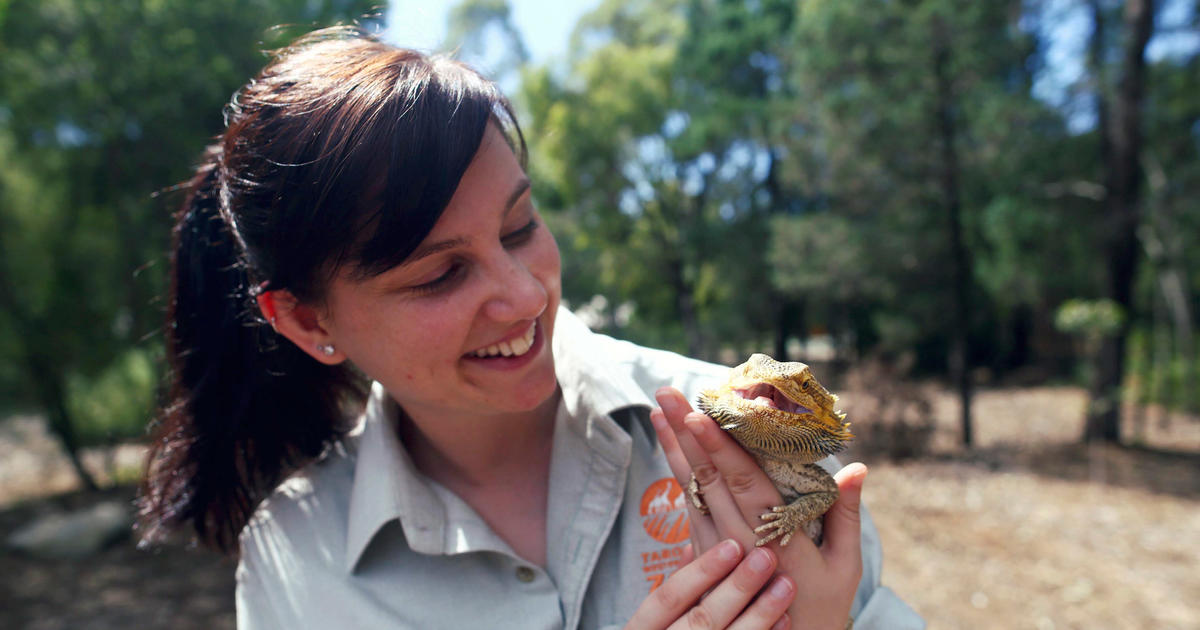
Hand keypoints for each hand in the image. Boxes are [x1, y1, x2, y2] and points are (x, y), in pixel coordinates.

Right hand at [625, 538, 794, 629]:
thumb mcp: (652, 621)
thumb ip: (671, 591)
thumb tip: (691, 547)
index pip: (668, 597)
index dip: (701, 571)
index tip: (732, 545)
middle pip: (702, 618)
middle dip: (737, 586)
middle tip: (766, 557)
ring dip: (761, 612)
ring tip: (786, 584)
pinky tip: (785, 618)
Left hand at [651, 387, 864, 629]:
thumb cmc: (821, 609)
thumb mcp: (844, 566)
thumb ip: (845, 514)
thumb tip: (857, 467)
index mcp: (775, 539)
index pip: (742, 484)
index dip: (718, 448)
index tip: (698, 413)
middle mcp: (738, 541)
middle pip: (707, 478)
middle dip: (685, 432)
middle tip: (665, 392)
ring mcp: (716, 551)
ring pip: (691, 490)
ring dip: (673, 448)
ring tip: (658, 410)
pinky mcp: (704, 560)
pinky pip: (690, 510)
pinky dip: (679, 475)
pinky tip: (670, 450)